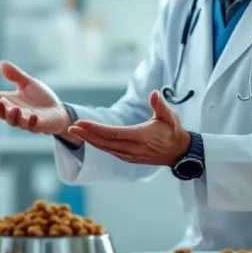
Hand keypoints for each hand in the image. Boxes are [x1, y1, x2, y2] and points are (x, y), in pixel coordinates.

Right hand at [0, 61, 72, 138]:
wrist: (58, 111)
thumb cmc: (40, 99)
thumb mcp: (27, 84)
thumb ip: (15, 75)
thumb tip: (1, 63)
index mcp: (9, 102)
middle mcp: (13, 112)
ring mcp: (25, 121)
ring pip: (13, 120)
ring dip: (9, 114)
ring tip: (7, 105)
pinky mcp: (38, 126)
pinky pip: (32, 126)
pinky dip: (31, 121)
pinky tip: (32, 115)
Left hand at [66, 90, 190, 164]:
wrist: (179, 152)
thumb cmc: (173, 131)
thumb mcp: (170, 116)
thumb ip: (160, 105)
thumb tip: (154, 94)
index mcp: (141, 137)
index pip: (113, 134)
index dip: (96, 129)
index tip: (82, 123)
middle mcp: (133, 149)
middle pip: (105, 143)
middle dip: (87, 135)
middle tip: (72, 127)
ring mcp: (130, 156)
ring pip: (106, 148)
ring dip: (90, 140)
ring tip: (76, 131)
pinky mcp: (129, 158)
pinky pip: (110, 151)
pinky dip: (98, 144)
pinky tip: (89, 138)